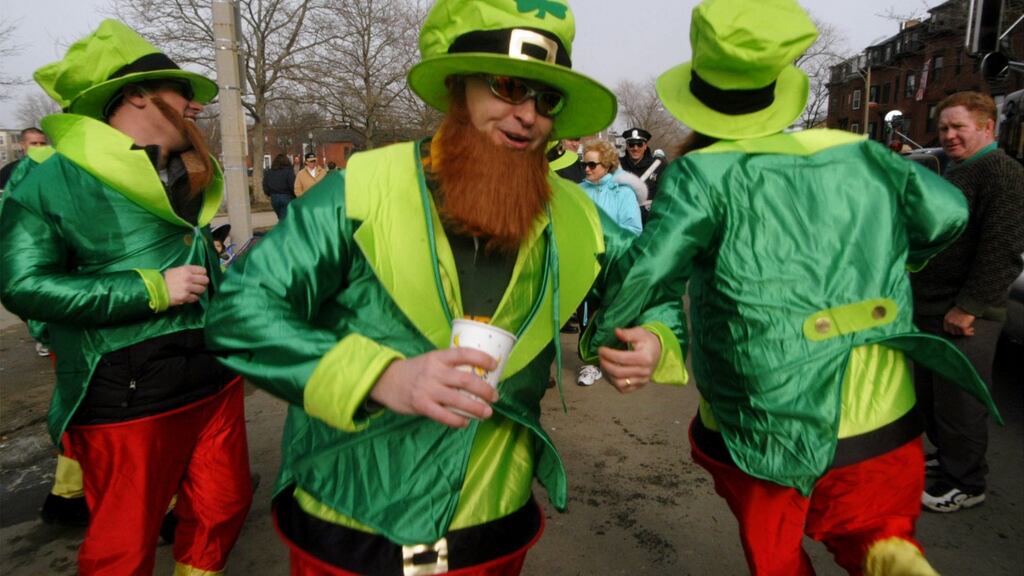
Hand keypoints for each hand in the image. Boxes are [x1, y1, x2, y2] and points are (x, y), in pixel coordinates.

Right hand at [163, 265, 208, 305]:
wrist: (155, 289)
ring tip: (193, 291)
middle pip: (205, 280)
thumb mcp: (176, 270)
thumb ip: (187, 271)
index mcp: (186, 269)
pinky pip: (196, 298)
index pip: (203, 271)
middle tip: (198, 285)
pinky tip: (188, 296)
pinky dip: (193, 298)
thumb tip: (197, 274)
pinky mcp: (185, 296)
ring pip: (202, 289)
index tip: (199, 277)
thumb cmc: (165, 278)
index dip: (202, 274)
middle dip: (202, 283)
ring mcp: (187, 287)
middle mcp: (188, 277)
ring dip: (198, 291)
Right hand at [370, 348, 499, 427]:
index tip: (495, 365)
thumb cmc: (414, 371)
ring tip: (487, 413)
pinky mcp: (421, 405)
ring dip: (476, 408)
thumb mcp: (430, 360)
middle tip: (495, 397)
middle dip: (485, 390)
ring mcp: (427, 389)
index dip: (481, 358)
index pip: (463, 353)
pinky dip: (457, 421)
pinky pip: (444, 415)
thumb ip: (449, 366)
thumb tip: (477, 375)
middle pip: (466, 380)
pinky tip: (466, 423)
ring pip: (458, 400)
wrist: (385, 380)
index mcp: (438, 357)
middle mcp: (434, 372)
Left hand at [597, 327, 661, 393]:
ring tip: (604, 364)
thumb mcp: (639, 332)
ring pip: (619, 383)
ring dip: (608, 374)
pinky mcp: (639, 386)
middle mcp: (644, 372)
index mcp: (645, 358)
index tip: (601, 349)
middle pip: (619, 372)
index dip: (608, 354)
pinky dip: (613, 382)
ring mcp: (642, 381)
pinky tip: (610, 372)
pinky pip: (623, 389)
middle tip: (600, 356)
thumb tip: (616, 332)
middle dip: (605, 364)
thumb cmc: (647, 342)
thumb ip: (628, 333)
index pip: (622, 358)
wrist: (657, 352)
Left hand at [943, 306, 975, 335]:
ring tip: (969, 329)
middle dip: (959, 332)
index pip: (947, 329)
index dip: (952, 331)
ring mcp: (956, 325)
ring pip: (959, 333)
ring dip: (964, 332)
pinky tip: (972, 330)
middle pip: (953, 332)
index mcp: (946, 319)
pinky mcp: (963, 326)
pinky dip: (969, 332)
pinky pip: (966, 332)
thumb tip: (955, 327)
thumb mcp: (952, 313)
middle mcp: (950, 323)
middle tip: (964, 330)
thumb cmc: (961, 309)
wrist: (968, 306)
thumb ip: (952, 320)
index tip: (957, 331)